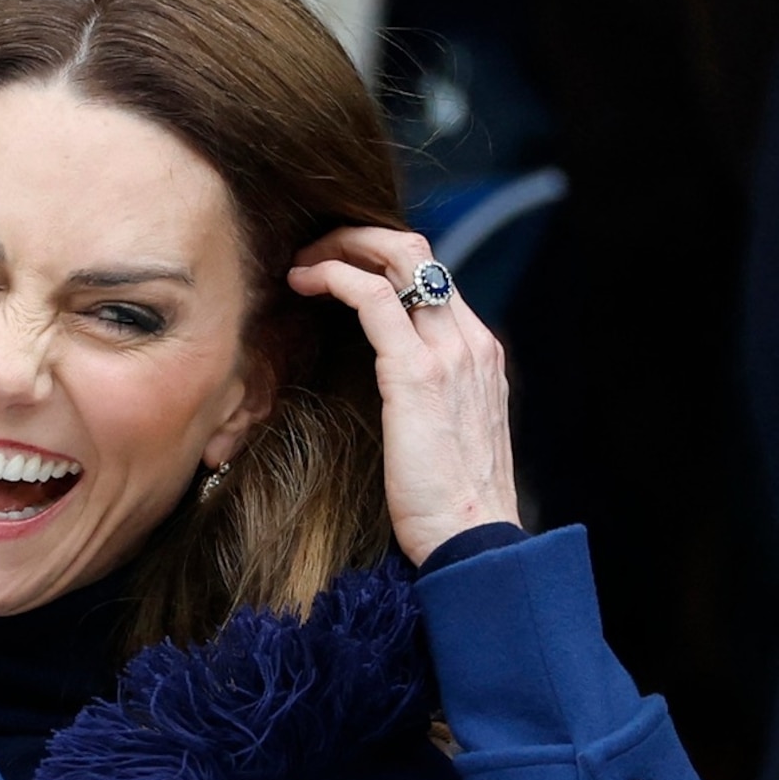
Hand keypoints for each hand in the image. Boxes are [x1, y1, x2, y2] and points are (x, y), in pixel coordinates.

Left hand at [286, 226, 520, 565]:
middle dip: (359, 237)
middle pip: (418, 250)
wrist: (470, 541)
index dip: (379, 258)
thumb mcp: (440, 436)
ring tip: (301, 262)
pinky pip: (374, 296)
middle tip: (312, 252)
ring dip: (342, 247)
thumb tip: (380, 384)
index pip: (431, 276)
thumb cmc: (445, 505)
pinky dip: (335, 275)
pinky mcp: (417, 373)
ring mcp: (449, 353)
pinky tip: (303, 282)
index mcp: (477, 352)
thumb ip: (422, 397)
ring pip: (399, 257)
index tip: (336, 269)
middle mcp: (470, 341)